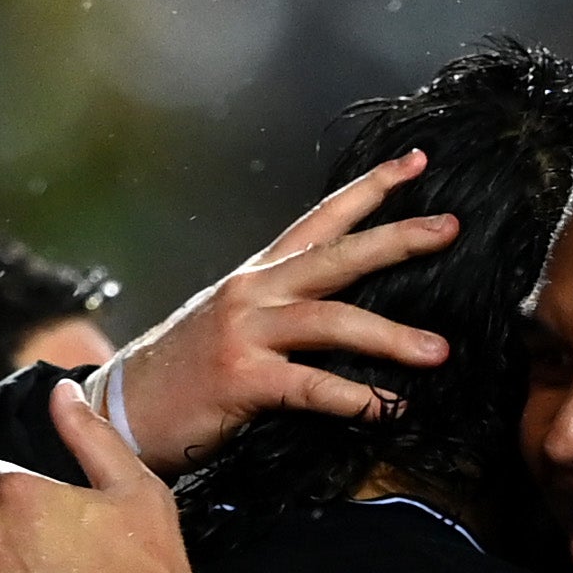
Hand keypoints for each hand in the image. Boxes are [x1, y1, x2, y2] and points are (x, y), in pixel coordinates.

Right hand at [103, 149, 461, 467]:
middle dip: (397, 239)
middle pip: (337, 256)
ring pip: (332, 320)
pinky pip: (311, 386)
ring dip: (391, 336)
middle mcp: (254, 293)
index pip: (322, 218)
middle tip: (449, 229)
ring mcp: (246, 332)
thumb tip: (348, 315)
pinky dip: (356, 399)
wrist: (123, 408)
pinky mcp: (242, 378)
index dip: (371, 189)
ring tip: (438, 351)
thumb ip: (284, 312)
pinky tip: (390, 408)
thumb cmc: (186, 372)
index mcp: (259, 276)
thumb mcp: (235, 325)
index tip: (417, 163)